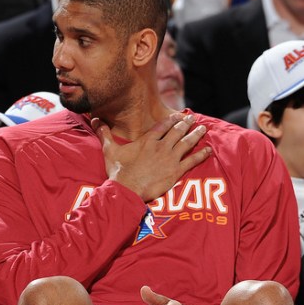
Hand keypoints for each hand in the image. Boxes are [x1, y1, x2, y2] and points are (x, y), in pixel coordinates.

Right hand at [92, 113, 210, 202]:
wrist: (127, 189)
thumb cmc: (118, 171)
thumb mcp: (109, 150)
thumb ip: (104, 133)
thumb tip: (94, 118)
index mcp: (147, 141)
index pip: (162, 126)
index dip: (172, 120)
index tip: (179, 116)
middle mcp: (161, 147)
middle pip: (177, 132)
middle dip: (186, 124)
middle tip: (193, 119)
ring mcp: (170, 159)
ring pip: (187, 143)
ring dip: (196, 135)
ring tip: (203, 128)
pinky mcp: (175, 171)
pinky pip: (192, 161)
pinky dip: (201, 154)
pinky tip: (209, 150)